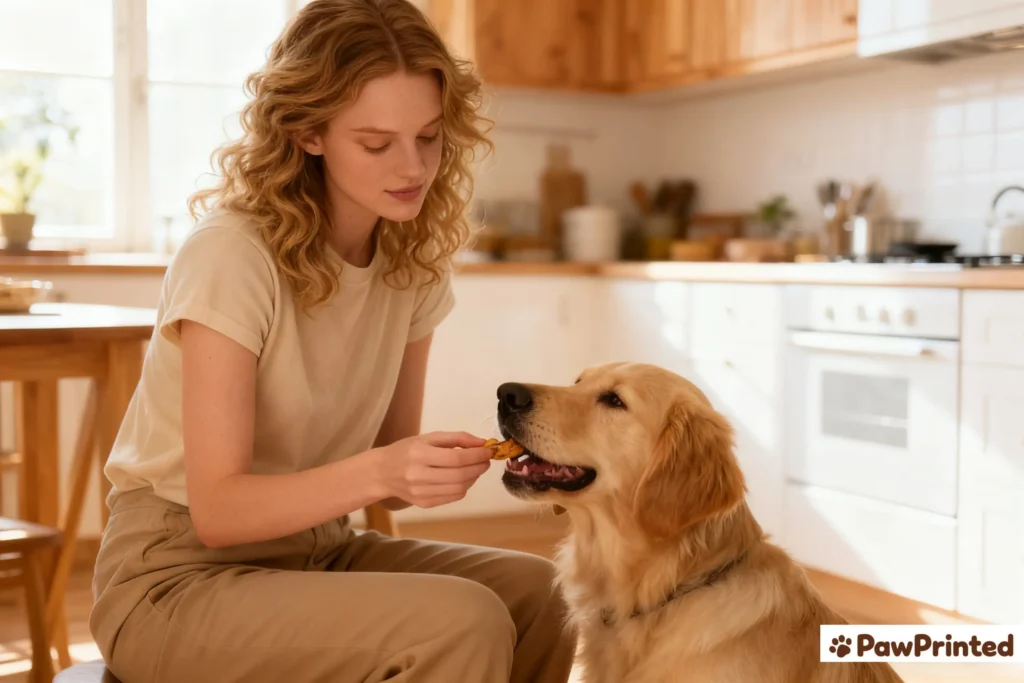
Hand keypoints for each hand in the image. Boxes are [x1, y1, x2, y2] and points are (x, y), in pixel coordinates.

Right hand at [374, 432, 493, 508]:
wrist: (381, 473)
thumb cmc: (405, 451)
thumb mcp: (428, 438)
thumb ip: (456, 438)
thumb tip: (481, 443)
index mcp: (419, 455)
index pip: (456, 458)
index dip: (477, 455)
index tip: (489, 451)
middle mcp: (419, 476)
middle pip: (460, 475)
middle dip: (479, 467)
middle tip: (486, 461)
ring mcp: (421, 493)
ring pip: (459, 488)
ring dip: (474, 478)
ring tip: (476, 468)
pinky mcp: (424, 504)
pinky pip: (452, 497)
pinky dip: (464, 488)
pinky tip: (463, 479)